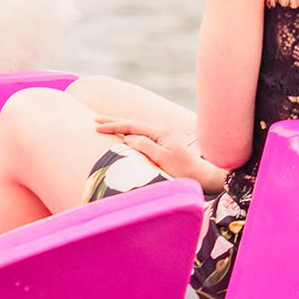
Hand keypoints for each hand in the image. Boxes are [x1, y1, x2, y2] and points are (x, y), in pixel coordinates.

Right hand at [94, 117, 226, 194]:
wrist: (203, 178)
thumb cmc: (184, 170)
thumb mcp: (162, 158)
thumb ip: (144, 146)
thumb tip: (127, 138)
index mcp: (159, 133)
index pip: (131, 126)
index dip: (113, 125)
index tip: (96, 126)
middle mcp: (160, 133)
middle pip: (133, 124)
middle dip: (114, 122)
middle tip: (95, 120)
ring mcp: (162, 140)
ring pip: (136, 130)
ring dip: (120, 127)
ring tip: (105, 125)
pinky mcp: (163, 148)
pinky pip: (141, 138)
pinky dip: (129, 135)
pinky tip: (124, 137)